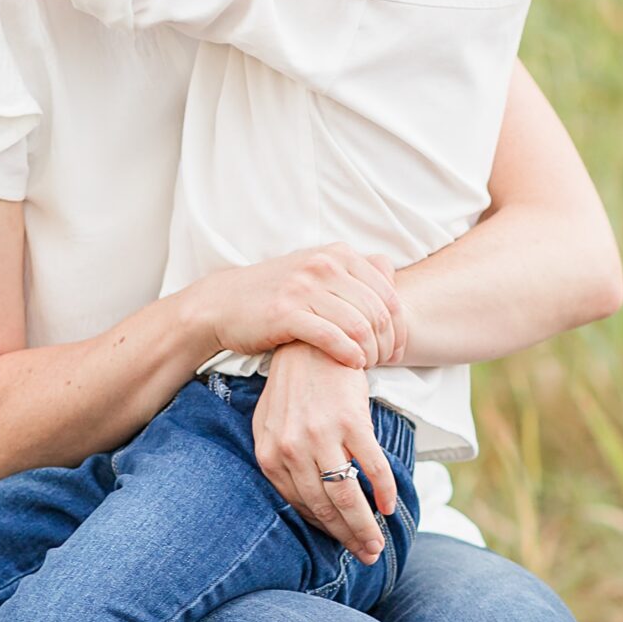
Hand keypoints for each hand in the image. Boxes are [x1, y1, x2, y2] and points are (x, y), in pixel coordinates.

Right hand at [195, 245, 407, 370]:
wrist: (223, 304)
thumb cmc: (277, 294)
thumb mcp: (317, 272)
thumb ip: (354, 275)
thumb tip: (393, 284)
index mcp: (338, 254)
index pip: (388, 293)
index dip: (399, 326)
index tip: (397, 350)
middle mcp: (324, 265)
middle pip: (377, 311)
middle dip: (387, 343)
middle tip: (385, 364)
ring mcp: (304, 287)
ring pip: (358, 325)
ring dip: (370, 352)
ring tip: (367, 367)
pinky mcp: (286, 313)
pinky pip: (332, 337)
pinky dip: (349, 354)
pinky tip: (352, 365)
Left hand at [253, 344, 396, 563]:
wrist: (312, 341)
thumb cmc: (294, 386)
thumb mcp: (272, 423)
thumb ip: (280, 460)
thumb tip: (301, 501)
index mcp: (269, 454)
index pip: (300, 506)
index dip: (324, 530)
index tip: (342, 544)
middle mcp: (291, 449)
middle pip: (324, 507)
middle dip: (347, 537)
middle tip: (366, 555)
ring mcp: (321, 436)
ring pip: (346, 496)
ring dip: (364, 526)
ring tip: (377, 544)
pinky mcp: (349, 421)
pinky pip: (372, 468)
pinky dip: (383, 492)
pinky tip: (389, 507)